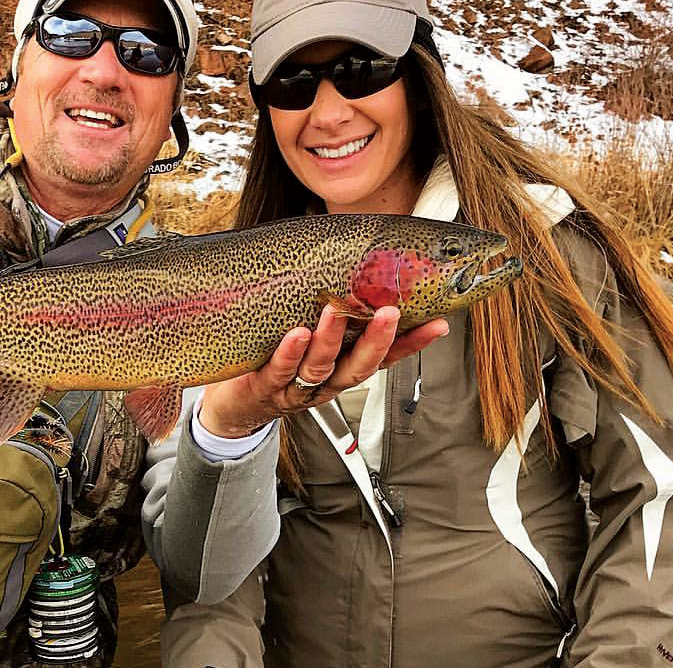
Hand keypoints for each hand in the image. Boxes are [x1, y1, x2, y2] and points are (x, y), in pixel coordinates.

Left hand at [197, 306, 448, 437]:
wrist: (235, 404)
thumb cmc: (277, 362)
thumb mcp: (313, 341)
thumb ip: (336, 315)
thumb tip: (357, 267)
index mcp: (342, 368)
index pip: (386, 357)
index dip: (413, 343)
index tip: (438, 324)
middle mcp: (326, 381)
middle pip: (360, 365)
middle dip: (378, 340)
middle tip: (391, 313)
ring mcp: (297, 387)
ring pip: (320, 366)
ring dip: (330, 339)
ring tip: (334, 311)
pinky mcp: (266, 386)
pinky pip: (280, 370)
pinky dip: (289, 353)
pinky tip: (295, 334)